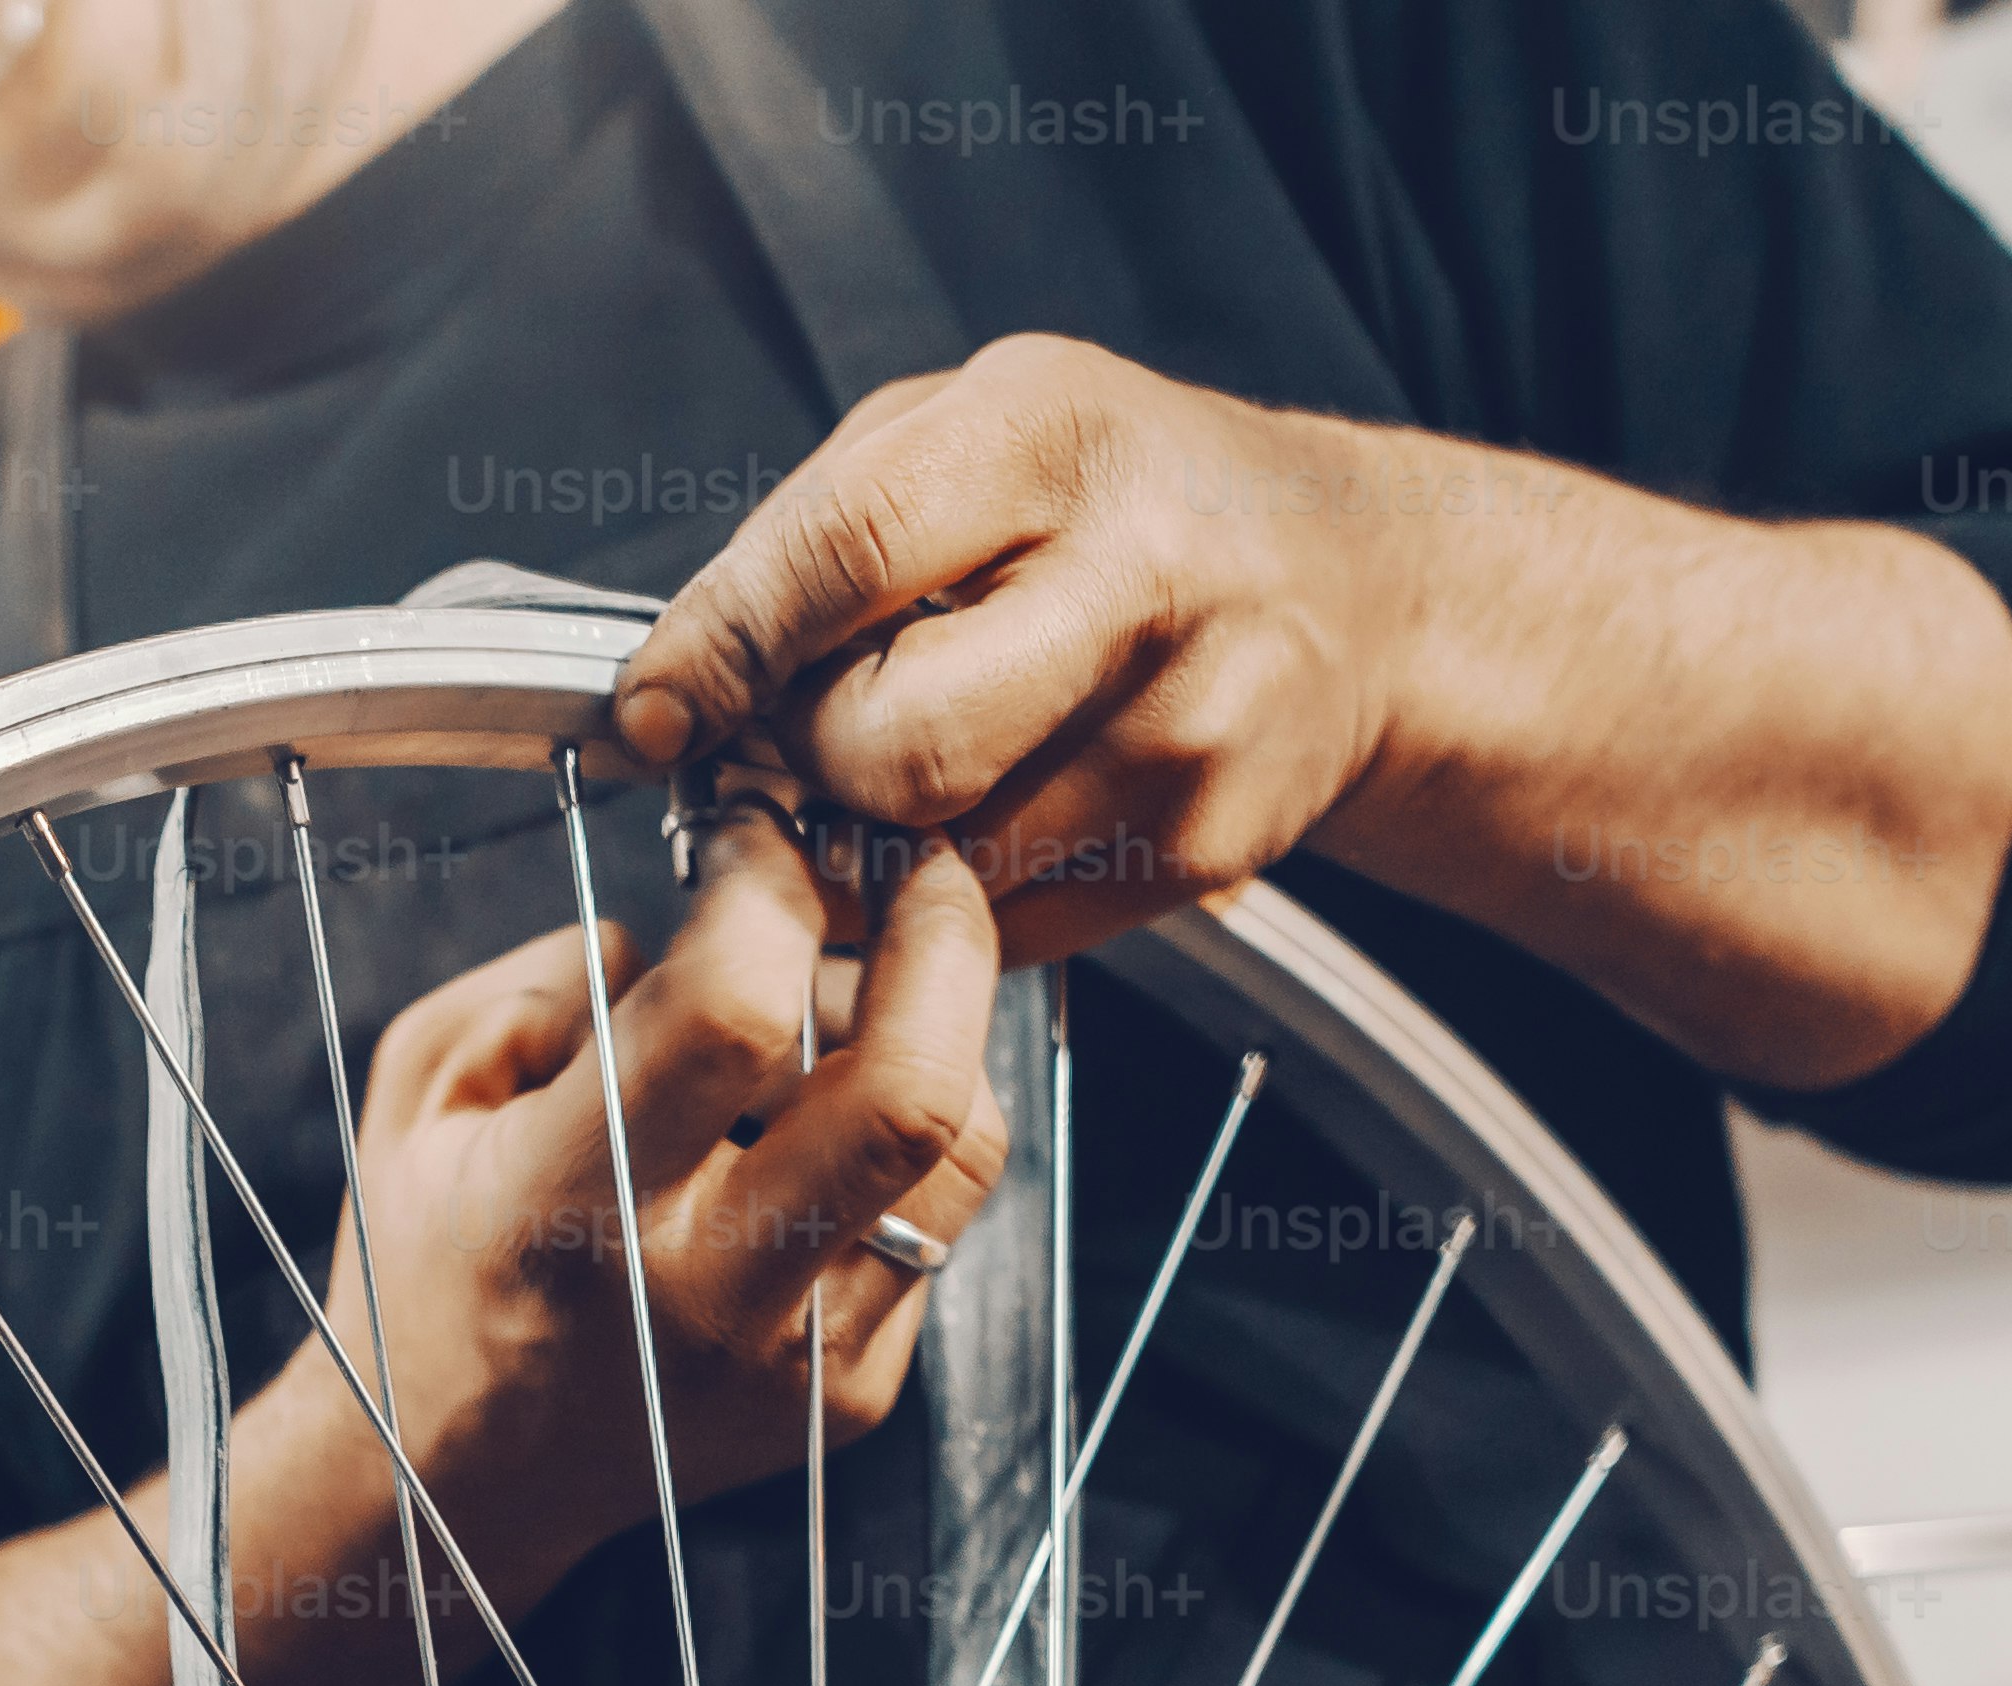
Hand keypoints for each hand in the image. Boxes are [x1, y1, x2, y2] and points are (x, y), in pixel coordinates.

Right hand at [0, 814, 1010, 1685]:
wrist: (452, 1486)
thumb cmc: (432, 1255)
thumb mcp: (423, 1092)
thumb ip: (544, 979)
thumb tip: (690, 920)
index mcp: (562, 1205)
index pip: (732, 1010)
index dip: (775, 885)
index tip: (761, 836)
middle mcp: (693, 1296)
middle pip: (906, 1090)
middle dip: (941, 936)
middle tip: (922, 865)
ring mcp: (789, 1363)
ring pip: (955, 1153)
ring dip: (942, 1038)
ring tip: (869, 995)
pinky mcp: (848, 1401)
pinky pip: (936, 1225)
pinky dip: (909, 1141)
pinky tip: (831, 1121)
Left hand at [604, 335, 2011, 1089]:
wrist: (1357, 588)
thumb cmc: (1117, 502)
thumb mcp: (970, 441)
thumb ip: (816, 541)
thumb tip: (674, 695)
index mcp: (1052, 433)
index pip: (840, 555)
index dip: (722, 653)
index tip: (655, 712)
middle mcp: (1144, 571)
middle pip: (889, 744)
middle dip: (810, 768)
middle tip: (801, 750)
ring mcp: (1194, 722)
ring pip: (940, 863)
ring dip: (873, 852)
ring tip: (901, 782)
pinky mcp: (1212, 849)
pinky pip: (1006, 926)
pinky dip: (955, 902)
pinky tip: (995, 819)